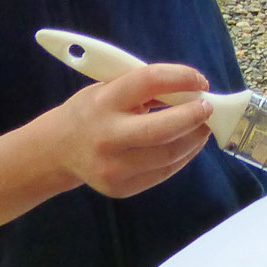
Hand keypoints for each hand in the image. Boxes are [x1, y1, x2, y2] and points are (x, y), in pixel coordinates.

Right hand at [47, 63, 212, 198]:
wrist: (57, 150)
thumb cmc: (91, 111)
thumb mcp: (108, 88)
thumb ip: (144, 88)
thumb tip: (191, 90)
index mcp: (104, 101)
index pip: (150, 81)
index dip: (182, 78)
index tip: (200, 81)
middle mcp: (106, 136)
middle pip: (164, 129)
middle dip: (194, 116)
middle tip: (208, 108)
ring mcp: (112, 167)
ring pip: (169, 154)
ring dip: (194, 138)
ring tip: (203, 126)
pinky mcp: (120, 188)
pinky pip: (163, 172)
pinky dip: (183, 156)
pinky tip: (188, 145)